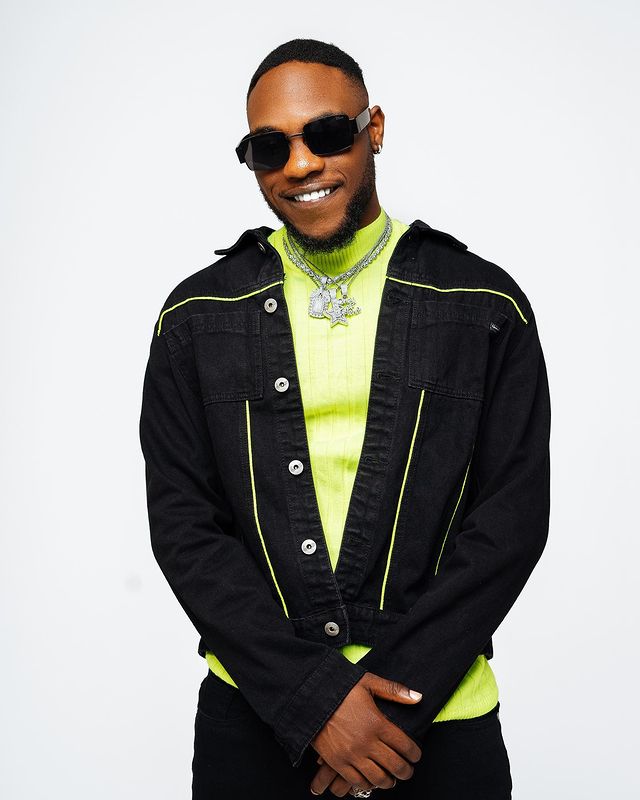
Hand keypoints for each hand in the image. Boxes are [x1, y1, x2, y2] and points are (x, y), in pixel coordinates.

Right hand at [309, 671, 422, 796]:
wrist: (310, 697)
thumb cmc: (340, 688)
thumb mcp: (368, 683)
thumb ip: (394, 691)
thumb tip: (418, 698)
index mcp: (377, 723)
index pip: (406, 746)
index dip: (415, 754)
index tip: (416, 755)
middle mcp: (367, 742)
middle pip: (395, 766)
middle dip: (406, 771)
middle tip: (407, 770)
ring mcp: (352, 755)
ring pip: (378, 779)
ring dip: (388, 781)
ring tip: (391, 779)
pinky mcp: (337, 762)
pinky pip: (357, 782)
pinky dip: (367, 784)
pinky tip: (371, 780)